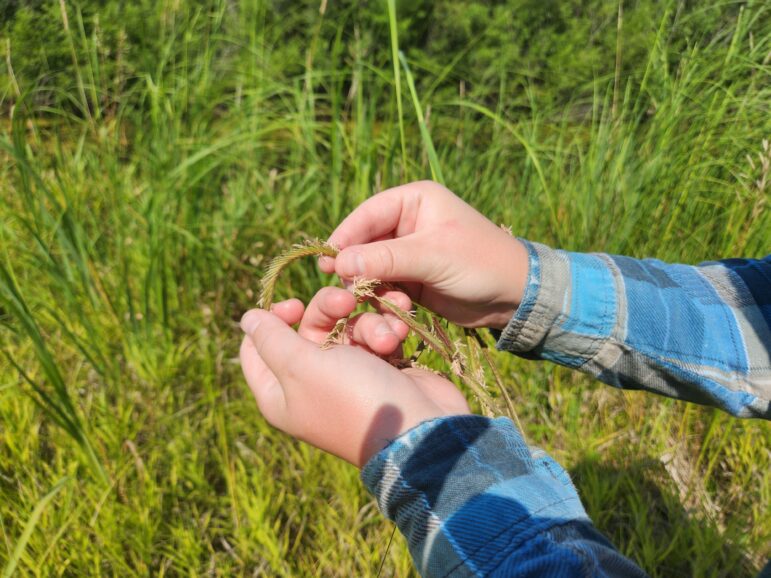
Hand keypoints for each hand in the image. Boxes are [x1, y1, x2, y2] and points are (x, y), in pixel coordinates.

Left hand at [239, 287, 470, 467]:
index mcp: (281, 393)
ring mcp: (348, 376)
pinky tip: (398, 336)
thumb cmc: (353, 397)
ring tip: (385, 337)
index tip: (294, 305)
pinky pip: (374, 335)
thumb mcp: (300, 365)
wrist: (419, 427)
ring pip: (346, 326)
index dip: (272, 319)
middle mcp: (310, 384)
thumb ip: (271, 338)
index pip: (257, 348)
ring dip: (367, 323)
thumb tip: (247, 318)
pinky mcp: (380, 368)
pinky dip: (386, 332)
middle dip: (329, 309)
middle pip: (307, 327)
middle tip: (346, 299)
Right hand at [319, 181, 528, 329]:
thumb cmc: (480, 263)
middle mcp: (407, 223)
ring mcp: (408, 253)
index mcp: (414, 201)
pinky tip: (388, 312)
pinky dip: (382, 300)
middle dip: (356, 268)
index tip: (327, 262)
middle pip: (364, 243)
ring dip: (369, 288)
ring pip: (370, 269)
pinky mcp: (411, 280)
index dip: (345, 237)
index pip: (366, 215)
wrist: (514, 296)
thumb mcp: (433, 256)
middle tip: (348, 291)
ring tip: (376, 304)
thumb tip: (339, 263)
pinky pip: (384, 287)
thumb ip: (386, 258)